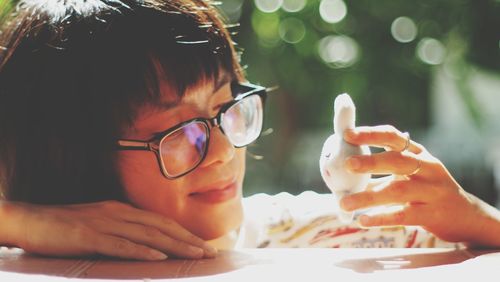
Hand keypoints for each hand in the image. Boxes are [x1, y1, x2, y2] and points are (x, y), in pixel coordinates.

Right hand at [1, 200, 216, 259]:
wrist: (31, 220)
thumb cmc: (66, 226)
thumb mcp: (100, 224)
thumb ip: (122, 230)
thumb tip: (146, 244)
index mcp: (122, 210)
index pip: (160, 221)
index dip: (184, 233)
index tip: (203, 244)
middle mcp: (118, 213)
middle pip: (161, 226)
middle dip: (188, 240)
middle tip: (210, 252)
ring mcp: (105, 224)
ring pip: (147, 235)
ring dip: (174, 246)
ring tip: (196, 255)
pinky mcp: (89, 236)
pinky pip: (120, 245)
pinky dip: (141, 252)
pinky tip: (158, 258)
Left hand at [339, 125, 499, 246]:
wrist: (466, 215)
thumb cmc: (427, 191)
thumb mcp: (408, 175)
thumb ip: (378, 174)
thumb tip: (341, 176)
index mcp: (418, 154)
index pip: (393, 137)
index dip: (370, 134)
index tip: (347, 134)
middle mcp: (427, 169)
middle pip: (398, 161)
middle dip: (371, 161)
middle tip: (348, 164)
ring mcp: (432, 192)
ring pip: (398, 191)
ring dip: (369, 196)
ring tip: (344, 203)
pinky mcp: (433, 214)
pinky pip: (404, 216)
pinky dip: (382, 218)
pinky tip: (363, 220)